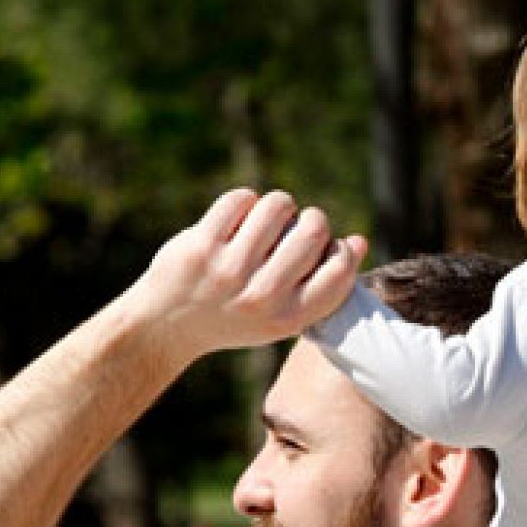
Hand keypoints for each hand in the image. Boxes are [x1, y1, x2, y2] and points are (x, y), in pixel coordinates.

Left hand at [134, 189, 367, 358]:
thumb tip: (359, 241)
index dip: (341, 249)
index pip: (340, 270)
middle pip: (312, 232)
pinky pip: (241, 199)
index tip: (326, 247)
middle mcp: (261, 298)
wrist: (167, 326)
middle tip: (296, 225)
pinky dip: (245, 201)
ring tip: (267, 217)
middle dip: (311, 219)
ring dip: (278, 205)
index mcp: (288, 319)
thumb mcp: (281, 314)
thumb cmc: (235, 315)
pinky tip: (238, 217)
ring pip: (278, 206)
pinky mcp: (201, 246)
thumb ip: (320, 284)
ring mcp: (229, 271)